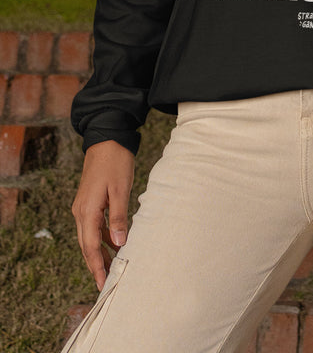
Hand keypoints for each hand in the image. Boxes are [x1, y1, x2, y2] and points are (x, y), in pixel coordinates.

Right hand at [71, 140, 135, 288]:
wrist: (107, 140)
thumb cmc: (116, 162)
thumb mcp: (121, 188)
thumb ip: (119, 216)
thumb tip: (119, 242)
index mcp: (87, 210)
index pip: (91, 246)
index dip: (97, 265)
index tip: (103, 283)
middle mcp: (81, 212)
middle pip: (87, 245)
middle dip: (96, 265)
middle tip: (106, 283)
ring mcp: (83, 207)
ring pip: (90, 237)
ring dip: (100, 252)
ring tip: (113, 268)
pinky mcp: (89, 202)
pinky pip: (94, 226)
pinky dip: (103, 237)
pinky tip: (115, 243)